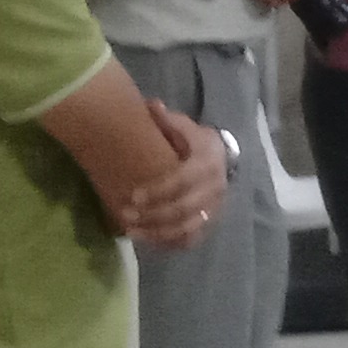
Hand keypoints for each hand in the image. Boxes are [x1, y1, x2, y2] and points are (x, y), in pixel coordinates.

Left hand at [121, 101, 229, 249]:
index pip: (183, 180)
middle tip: (126, 215)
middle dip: (153, 214)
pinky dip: (169, 242)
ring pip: (187, 227)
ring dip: (157, 232)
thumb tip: (151, 106)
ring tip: (131, 232)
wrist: (222, 158)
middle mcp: (215, 188)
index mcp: (208, 162)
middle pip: (184, 208)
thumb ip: (167, 120)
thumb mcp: (184, 126)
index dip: (158, 190)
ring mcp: (214, 208)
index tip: (132, 195)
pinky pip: (191, 238)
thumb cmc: (194, 142)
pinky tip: (147, 240)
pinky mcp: (209, 222)